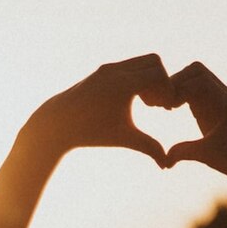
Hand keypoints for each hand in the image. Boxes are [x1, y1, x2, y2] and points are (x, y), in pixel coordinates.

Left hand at [23, 54, 174, 166]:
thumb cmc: (92, 133)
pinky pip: (127, 66)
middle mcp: (116, 70)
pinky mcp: (101, 71)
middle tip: (157, 104)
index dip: (168, 91)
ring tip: (146, 103)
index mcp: (124, 84)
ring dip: (148, 78)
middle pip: (154, 61)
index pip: (159, 75)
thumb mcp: (123, 139)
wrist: (58, 124)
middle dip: (161, 81)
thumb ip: (148, 147)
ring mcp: (107, 68)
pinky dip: (135, 77)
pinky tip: (131, 100)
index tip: (166, 109)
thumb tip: (166, 166)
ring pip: (140, 62)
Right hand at [165, 62, 226, 173]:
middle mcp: (226, 96)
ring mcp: (223, 95)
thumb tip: (164, 160)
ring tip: (169, 105)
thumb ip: (183, 153)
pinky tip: (175, 107)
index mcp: (225, 106)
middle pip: (197, 70)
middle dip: (176, 82)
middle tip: (165, 103)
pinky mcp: (217, 99)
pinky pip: (198, 84)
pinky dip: (184, 90)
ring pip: (197, 74)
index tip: (167, 107)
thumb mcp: (204, 156)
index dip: (178, 90)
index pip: (198, 82)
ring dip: (179, 84)